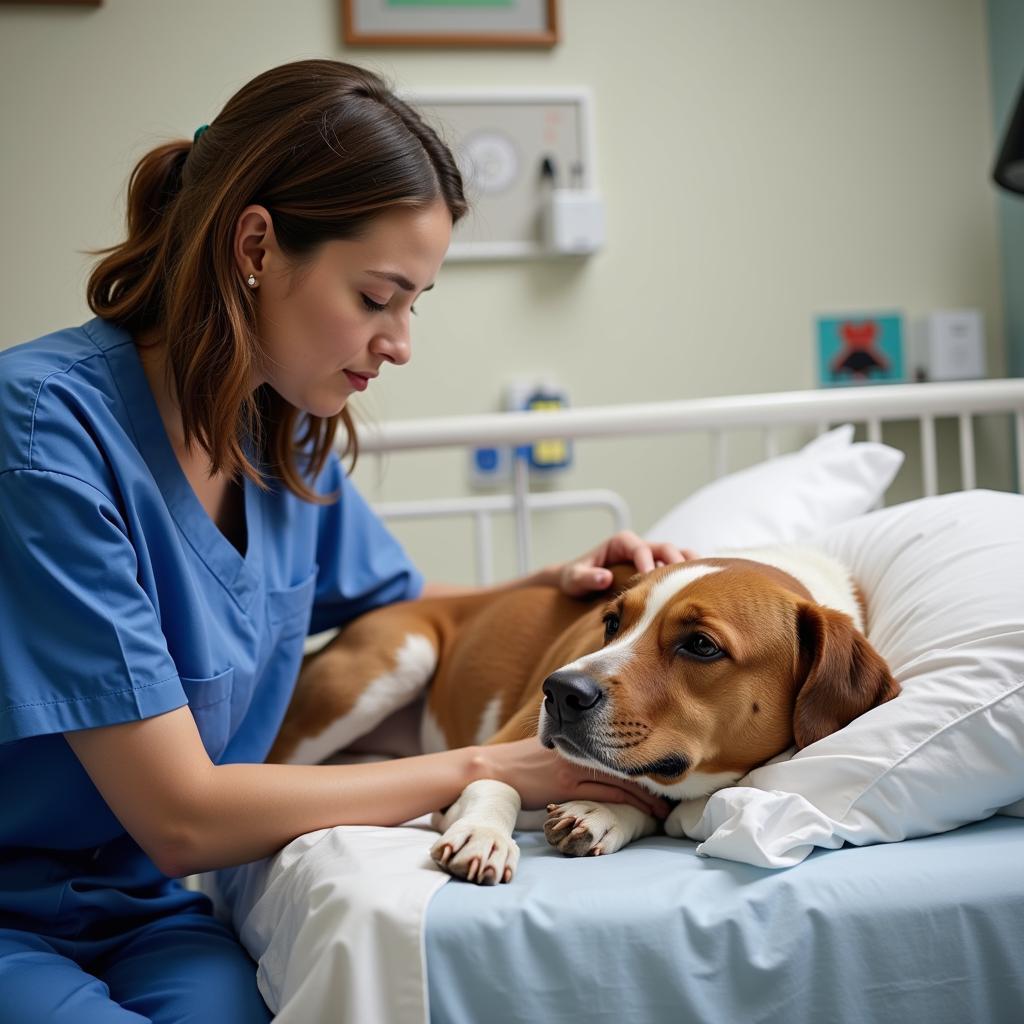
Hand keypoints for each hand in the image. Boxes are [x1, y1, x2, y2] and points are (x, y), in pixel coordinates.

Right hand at [482, 737, 670, 818]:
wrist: (494, 770)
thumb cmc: (523, 764)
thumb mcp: (554, 750)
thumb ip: (578, 751)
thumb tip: (601, 758)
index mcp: (581, 736)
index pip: (622, 744)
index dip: (645, 761)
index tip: (664, 775)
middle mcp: (582, 747)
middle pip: (628, 763)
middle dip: (653, 782)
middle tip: (675, 797)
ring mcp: (575, 765)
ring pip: (621, 780)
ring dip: (645, 799)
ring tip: (663, 813)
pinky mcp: (567, 785)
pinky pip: (604, 796)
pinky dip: (626, 806)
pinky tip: (639, 816)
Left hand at [555, 530, 696, 597]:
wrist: (577, 583)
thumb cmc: (574, 579)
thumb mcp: (573, 578)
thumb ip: (586, 577)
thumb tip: (604, 578)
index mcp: (621, 543)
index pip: (640, 549)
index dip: (648, 563)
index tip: (654, 580)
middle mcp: (638, 546)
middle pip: (664, 547)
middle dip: (675, 561)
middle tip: (684, 582)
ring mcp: (650, 556)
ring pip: (676, 554)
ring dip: (689, 565)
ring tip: (703, 581)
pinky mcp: (656, 567)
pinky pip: (677, 567)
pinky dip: (689, 574)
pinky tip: (702, 588)